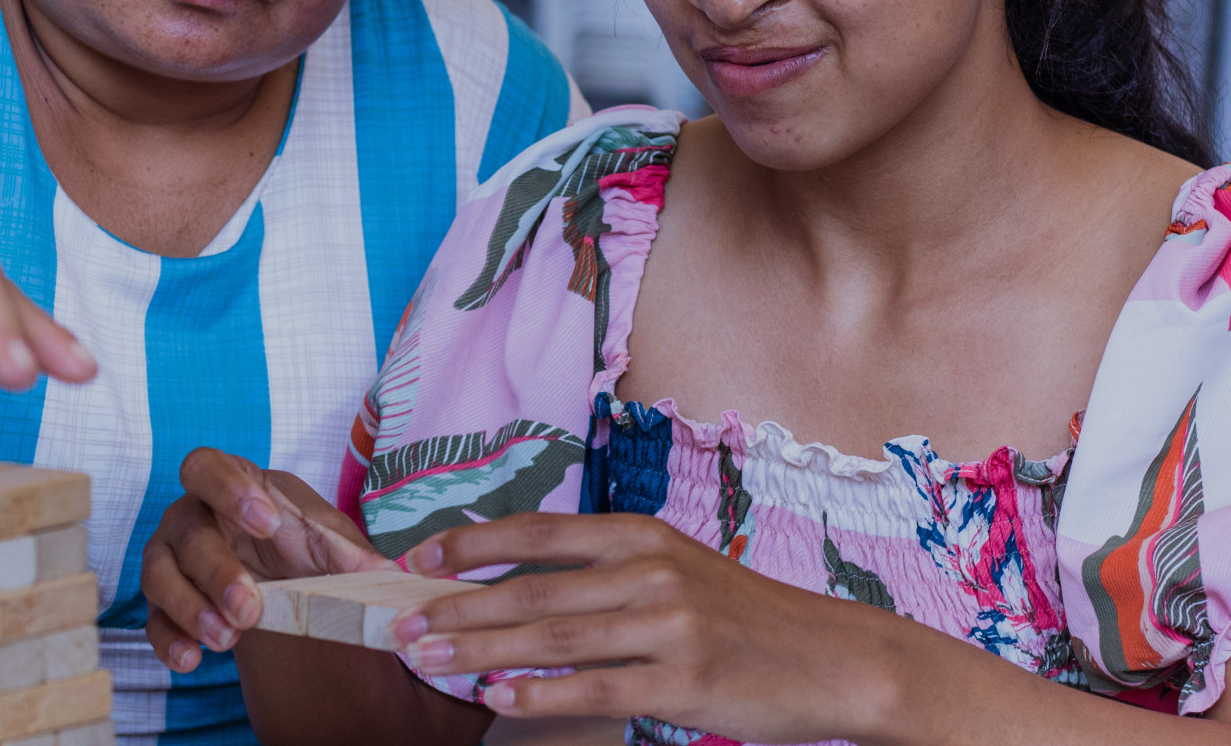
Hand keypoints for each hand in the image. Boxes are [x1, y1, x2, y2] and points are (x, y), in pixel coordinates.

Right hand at [141, 448, 392, 673]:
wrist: (280, 572)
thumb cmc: (297, 539)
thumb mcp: (330, 541)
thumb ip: (355, 555)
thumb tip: (392, 575)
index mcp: (230, 483)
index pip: (206, 467)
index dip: (227, 490)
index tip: (265, 522)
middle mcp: (191, 515)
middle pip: (187, 532)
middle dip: (218, 573)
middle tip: (250, 608)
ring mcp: (171, 557)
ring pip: (158, 575)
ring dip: (190, 608)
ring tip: (227, 639)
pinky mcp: (164, 601)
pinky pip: (152, 620)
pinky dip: (168, 641)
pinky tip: (192, 660)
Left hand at [390, 513, 899, 743]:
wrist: (831, 657)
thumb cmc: (740, 616)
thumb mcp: (674, 569)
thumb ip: (603, 571)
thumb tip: (514, 583)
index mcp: (640, 535)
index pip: (536, 533)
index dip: (469, 545)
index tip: (413, 560)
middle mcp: (648, 570)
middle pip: (531, 590)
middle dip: (456, 608)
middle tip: (400, 626)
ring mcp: (667, 625)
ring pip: (551, 638)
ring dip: (478, 650)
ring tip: (427, 660)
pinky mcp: (683, 681)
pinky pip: (593, 689)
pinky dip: (537, 694)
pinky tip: (494, 697)